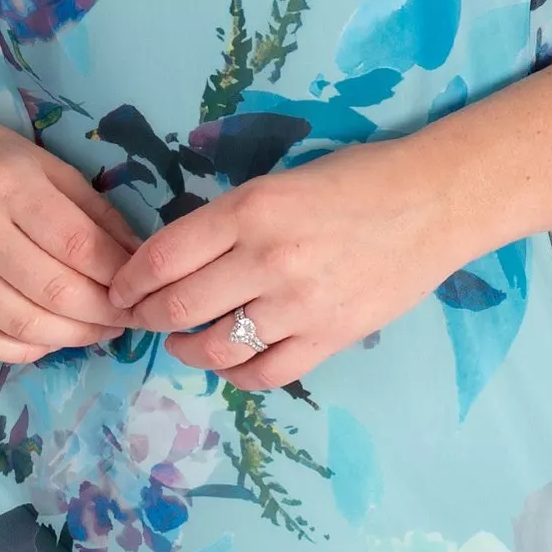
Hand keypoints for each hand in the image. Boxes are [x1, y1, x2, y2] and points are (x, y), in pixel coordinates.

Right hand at [0, 89, 139, 362]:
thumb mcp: (44, 162)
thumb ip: (91, 208)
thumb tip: (136, 254)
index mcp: (11, 185)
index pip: (77, 244)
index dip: (117, 274)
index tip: (141, 287)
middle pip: (54, 290)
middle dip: (102, 313)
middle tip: (127, 318)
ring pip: (22, 324)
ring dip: (71, 337)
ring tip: (98, 332)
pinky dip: (24, 351)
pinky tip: (50, 340)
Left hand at [104, 137, 461, 390]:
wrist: (432, 201)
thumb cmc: (357, 178)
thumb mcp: (282, 181)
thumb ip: (233, 219)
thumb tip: (182, 259)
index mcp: (251, 207)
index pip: (165, 254)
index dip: (131, 279)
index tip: (120, 289)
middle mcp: (267, 257)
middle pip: (179, 306)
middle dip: (147, 317)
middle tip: (139, 319)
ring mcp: (298, 304)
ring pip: (215, 347)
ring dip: (186, 349)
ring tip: (182, 342)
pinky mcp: (328, 338)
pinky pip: (263, 373)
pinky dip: (235, 373)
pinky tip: (230, 361)